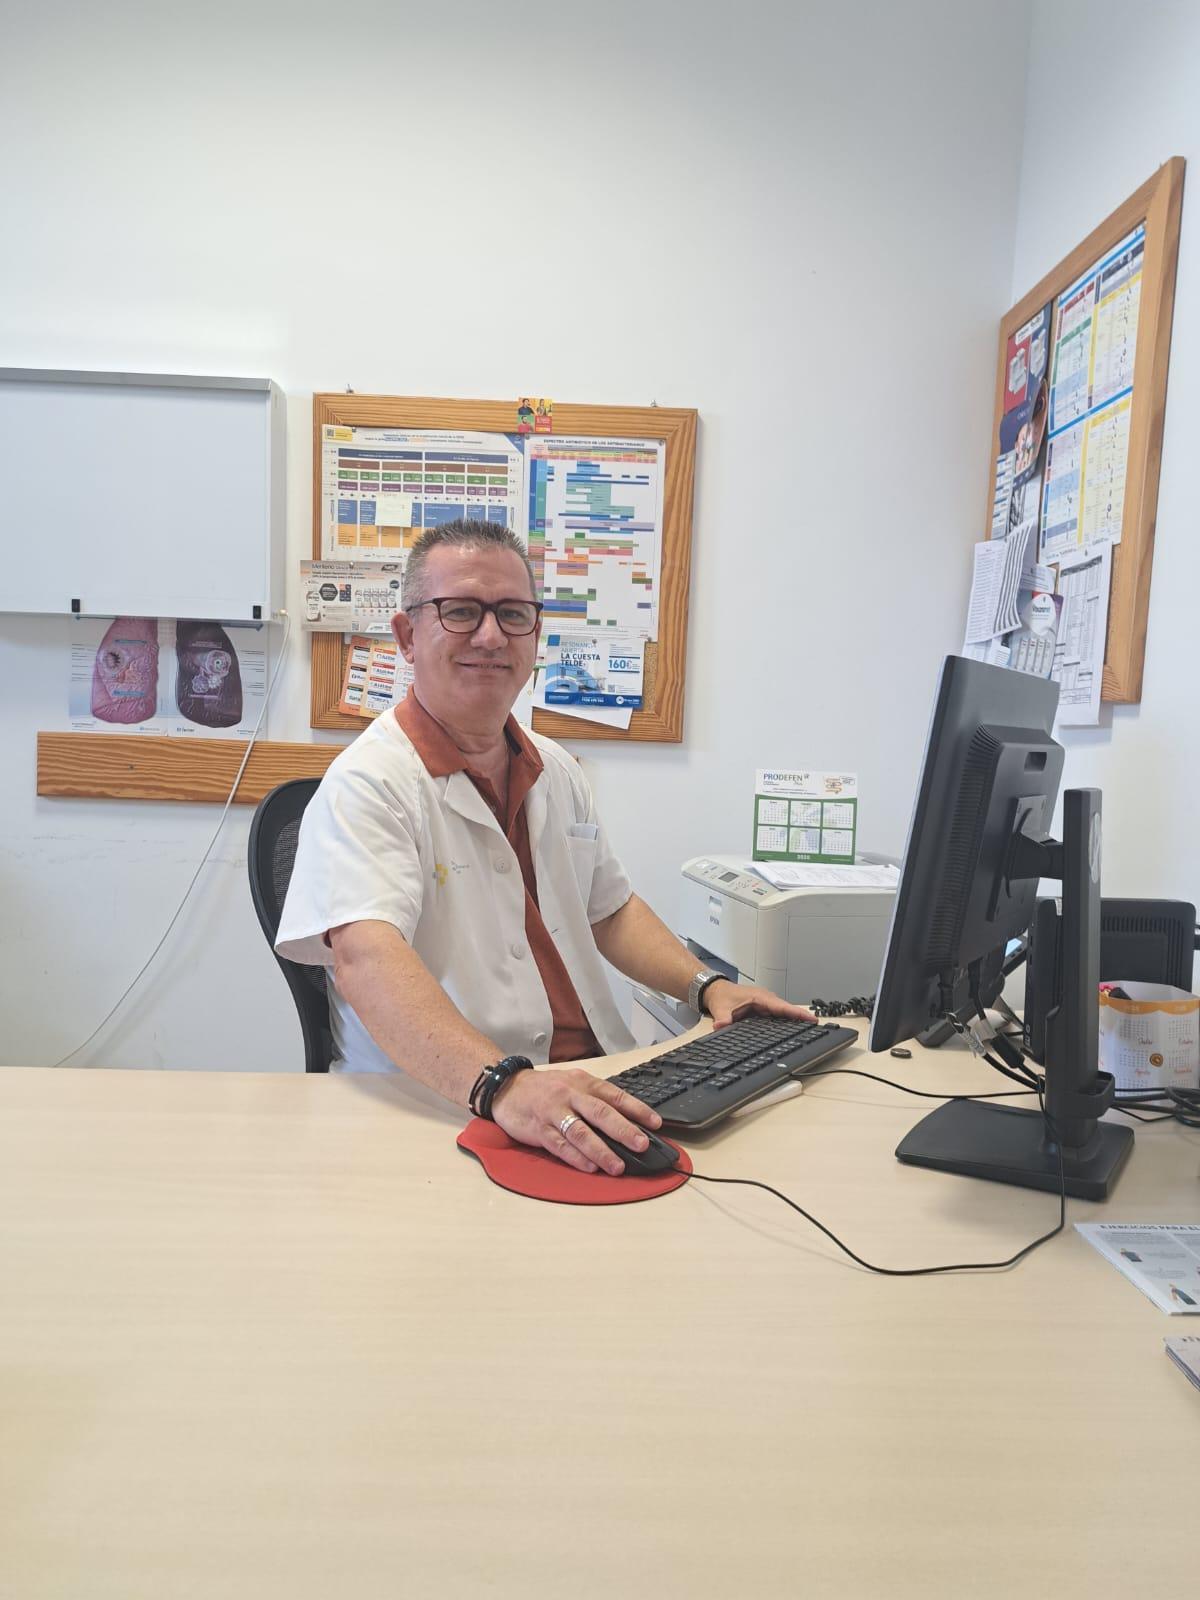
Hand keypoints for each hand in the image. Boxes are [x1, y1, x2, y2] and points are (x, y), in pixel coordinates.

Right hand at [490, 1066, 661, 1175]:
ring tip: (617, 1166)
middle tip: (641, 1145)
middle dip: (623, 1130)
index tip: (656, 1124)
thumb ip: (596, 1101)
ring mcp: (554, 1113)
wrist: (507, 1088)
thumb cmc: (546, 1089)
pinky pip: (559, 1145)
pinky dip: (576, 1158)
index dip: (637, 1109)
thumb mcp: (573, 1084)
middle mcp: (570, 1096)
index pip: (615, 1096)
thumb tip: (627, 1121)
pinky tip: (590, 1167)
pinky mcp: (539, 1130)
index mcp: (583, 1083)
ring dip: (601, 1151)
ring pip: (581, 1132)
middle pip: (600, 1113)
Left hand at [703, 979, 815, 1030]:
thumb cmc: (722, 995)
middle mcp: (765, 1000)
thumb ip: (723, 1018)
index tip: (810, 1018)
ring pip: (784, 1013)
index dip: (797, 1013)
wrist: (716, 991)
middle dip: (801, 1017)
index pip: (782, 1006)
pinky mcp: (763, 1010)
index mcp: (760, 997)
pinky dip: (786, 1021)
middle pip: (787, 1010)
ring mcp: (766, 1005)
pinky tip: (794, 1030)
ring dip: (795, 1020)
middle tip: (816, 1027)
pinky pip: (778, 1016)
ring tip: (810, 1029)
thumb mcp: (721, 1008)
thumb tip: (721, 1025)